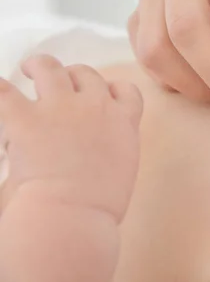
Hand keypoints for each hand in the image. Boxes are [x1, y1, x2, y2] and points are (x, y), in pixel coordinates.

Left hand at [0, 55, 142, 222]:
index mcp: (122, 122)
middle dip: (75, 77)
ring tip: (28, 69)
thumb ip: (112, 149)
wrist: (73, 215)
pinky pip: (3, 92)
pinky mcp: (25, 118)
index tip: (104, 95)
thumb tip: (94, 153)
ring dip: (39, 66)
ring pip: (50, 68)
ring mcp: (60, 108)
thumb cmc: (99, 206)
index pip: (125, 91)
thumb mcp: (121, 170)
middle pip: (86, 74)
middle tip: (61, 85)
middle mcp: (95, 106)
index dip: (112, 90)